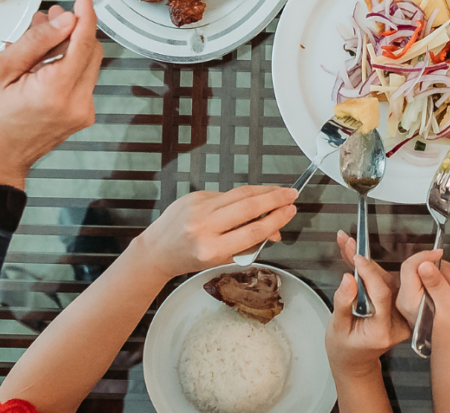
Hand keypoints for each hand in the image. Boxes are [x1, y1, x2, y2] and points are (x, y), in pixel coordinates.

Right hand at [0, 0, 102, 189]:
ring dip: (70, 45)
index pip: (84, 42)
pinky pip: (80, 80)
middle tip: (52, 16)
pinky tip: (45, 57)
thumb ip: (36, 42)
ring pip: (87, 64)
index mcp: (56, 91)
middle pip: (91, 51)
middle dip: (74, 29)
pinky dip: (67, 64)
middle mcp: (77, 103)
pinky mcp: (80, 115)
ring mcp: (82, 112)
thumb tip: (64, 20)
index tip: (84, 0)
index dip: (86, 16)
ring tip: (43, 34)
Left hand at [135, 185, 298, 278]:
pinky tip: (254, 195)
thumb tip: (274, 231)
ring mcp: (199, 208)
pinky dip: (243, 194)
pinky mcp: (195, 196)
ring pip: (239, 194)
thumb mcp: (219, 258)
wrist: (158, 250)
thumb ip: (247, 244)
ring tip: (279, 191)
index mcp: (211, 249)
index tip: (289, 212)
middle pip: (248, 207)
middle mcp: (204, 227)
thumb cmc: (187, 258)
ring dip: (263, 191)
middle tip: (291, 195)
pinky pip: (226, 193)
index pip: (252, 231)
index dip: (275, 220)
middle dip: (274, 199)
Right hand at [326, 231, 410, 376]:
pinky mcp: (395, 306)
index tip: (356, 257)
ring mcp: (399, 315)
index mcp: (382, 331)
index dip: (369, 273)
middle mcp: (396, 323)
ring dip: (365, 262)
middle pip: (384, 283)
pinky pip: (383, 283)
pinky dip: (369, 269)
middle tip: (348, 242)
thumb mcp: (337, 328)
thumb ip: (343, 303)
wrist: (355, 361)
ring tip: (348, 245)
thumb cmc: (344, 349)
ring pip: (384, 279)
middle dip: (364, 261)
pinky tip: (355, 256)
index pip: (381, 294)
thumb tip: (348, 278)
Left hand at [393, 249, 449, 355]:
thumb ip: (435, 283)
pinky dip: (438, 281)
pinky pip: (424, 283)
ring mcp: (410, 302)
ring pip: (421, 274)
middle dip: (436, 267)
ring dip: (439, 274)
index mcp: (409, 299)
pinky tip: (449, 289)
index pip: (410, 266)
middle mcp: (405, 300)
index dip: (425, 256)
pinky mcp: (417, 302)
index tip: (440, 253)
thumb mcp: (448, 304)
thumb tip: (424, 264)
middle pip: (415, 268)